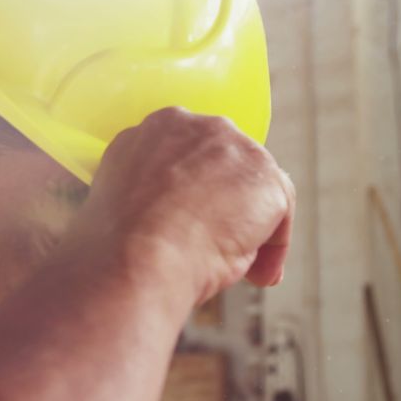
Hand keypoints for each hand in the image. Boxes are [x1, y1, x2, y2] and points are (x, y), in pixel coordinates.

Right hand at [78, 107, 294, 306]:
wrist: (138, 257)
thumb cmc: (120, 243)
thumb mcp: (124, 196)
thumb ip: (154, 187)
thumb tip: (175, 210)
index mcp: (159, 127)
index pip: (191, 156)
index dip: (193, 195)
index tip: (186, 226)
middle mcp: (200, 125)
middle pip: (228, 165)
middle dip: (226, 204)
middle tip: (215, 247)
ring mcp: (236, 147)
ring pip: (255, 188)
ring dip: (251, 227)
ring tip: (235, 268)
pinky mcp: (265, 176)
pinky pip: (280, 210)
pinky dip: (273, 245)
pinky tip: (255, 274)